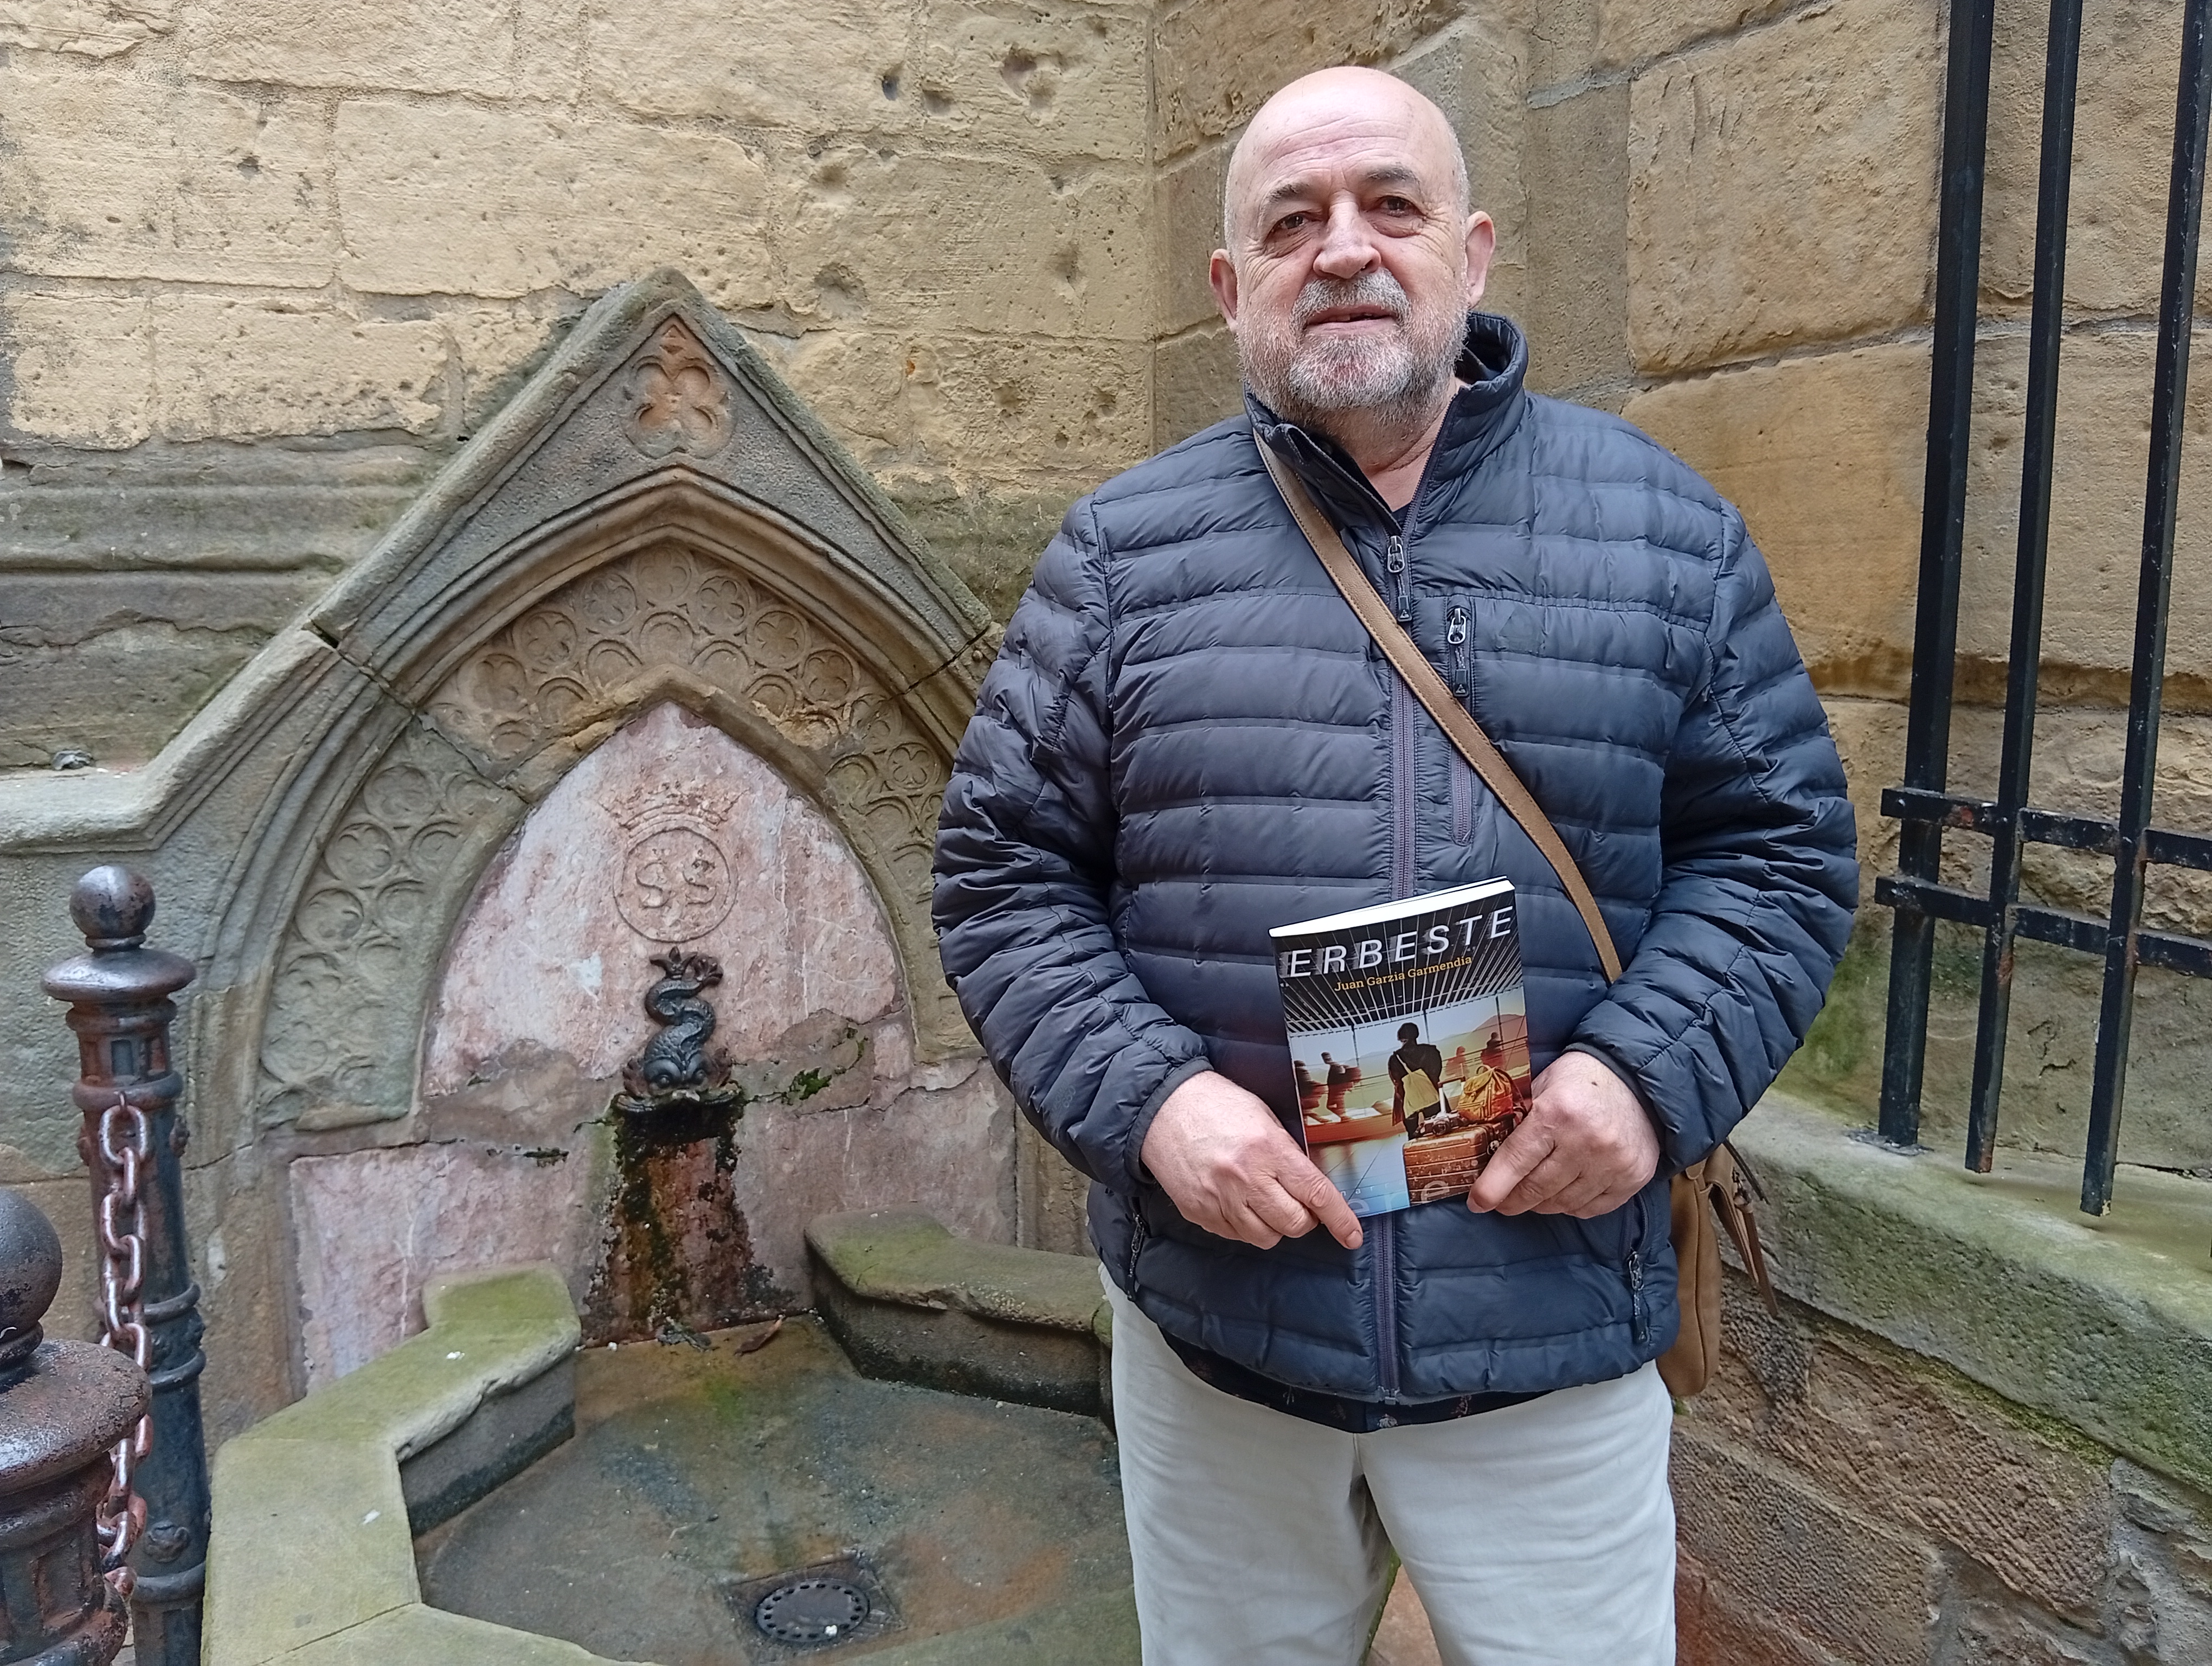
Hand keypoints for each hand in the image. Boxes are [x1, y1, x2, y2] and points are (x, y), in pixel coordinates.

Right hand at [1140, 1071, 1364, 1250]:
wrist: (1161, 1107)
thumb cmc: (1215, 1104)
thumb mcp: (1262, 1116)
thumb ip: (1287, 1152)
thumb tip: (1310, 1184)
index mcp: (1267, 1149)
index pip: (1315, 1193)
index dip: (1339, 1219)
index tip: (1352, 1235)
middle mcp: (1245, 1179)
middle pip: (1293, 1224)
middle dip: (1304, 1220)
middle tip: (1298, 1204)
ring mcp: (1219, 1200)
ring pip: (1265, 1238)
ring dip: (1274, 1226)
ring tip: (1265, 1203)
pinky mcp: (1199, 1212)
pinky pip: (1234, 1235)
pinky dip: (1244, 1226)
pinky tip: (1237, 1202)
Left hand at [1466, 1051, 1658, 1218]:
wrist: (1636, 1078)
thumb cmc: (1581, 1079)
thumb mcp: (1542, 1084)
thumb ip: (1519, 1119)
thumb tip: (1488, 1158)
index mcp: (1557, 1113)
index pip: (1516, 1161)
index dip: (1492, 1187)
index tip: (1478, 1202)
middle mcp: (1587, 1142)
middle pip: (1537, 1189)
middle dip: (1512, 1201)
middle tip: (1501, 1202)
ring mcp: (1613, 1163)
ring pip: (1563, 1203)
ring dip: (1542, 1204)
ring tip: (1532, 1196)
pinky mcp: (1632, 1177)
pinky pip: (1591, 1208)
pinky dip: (1571, 1206)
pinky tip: (1562, 1195)